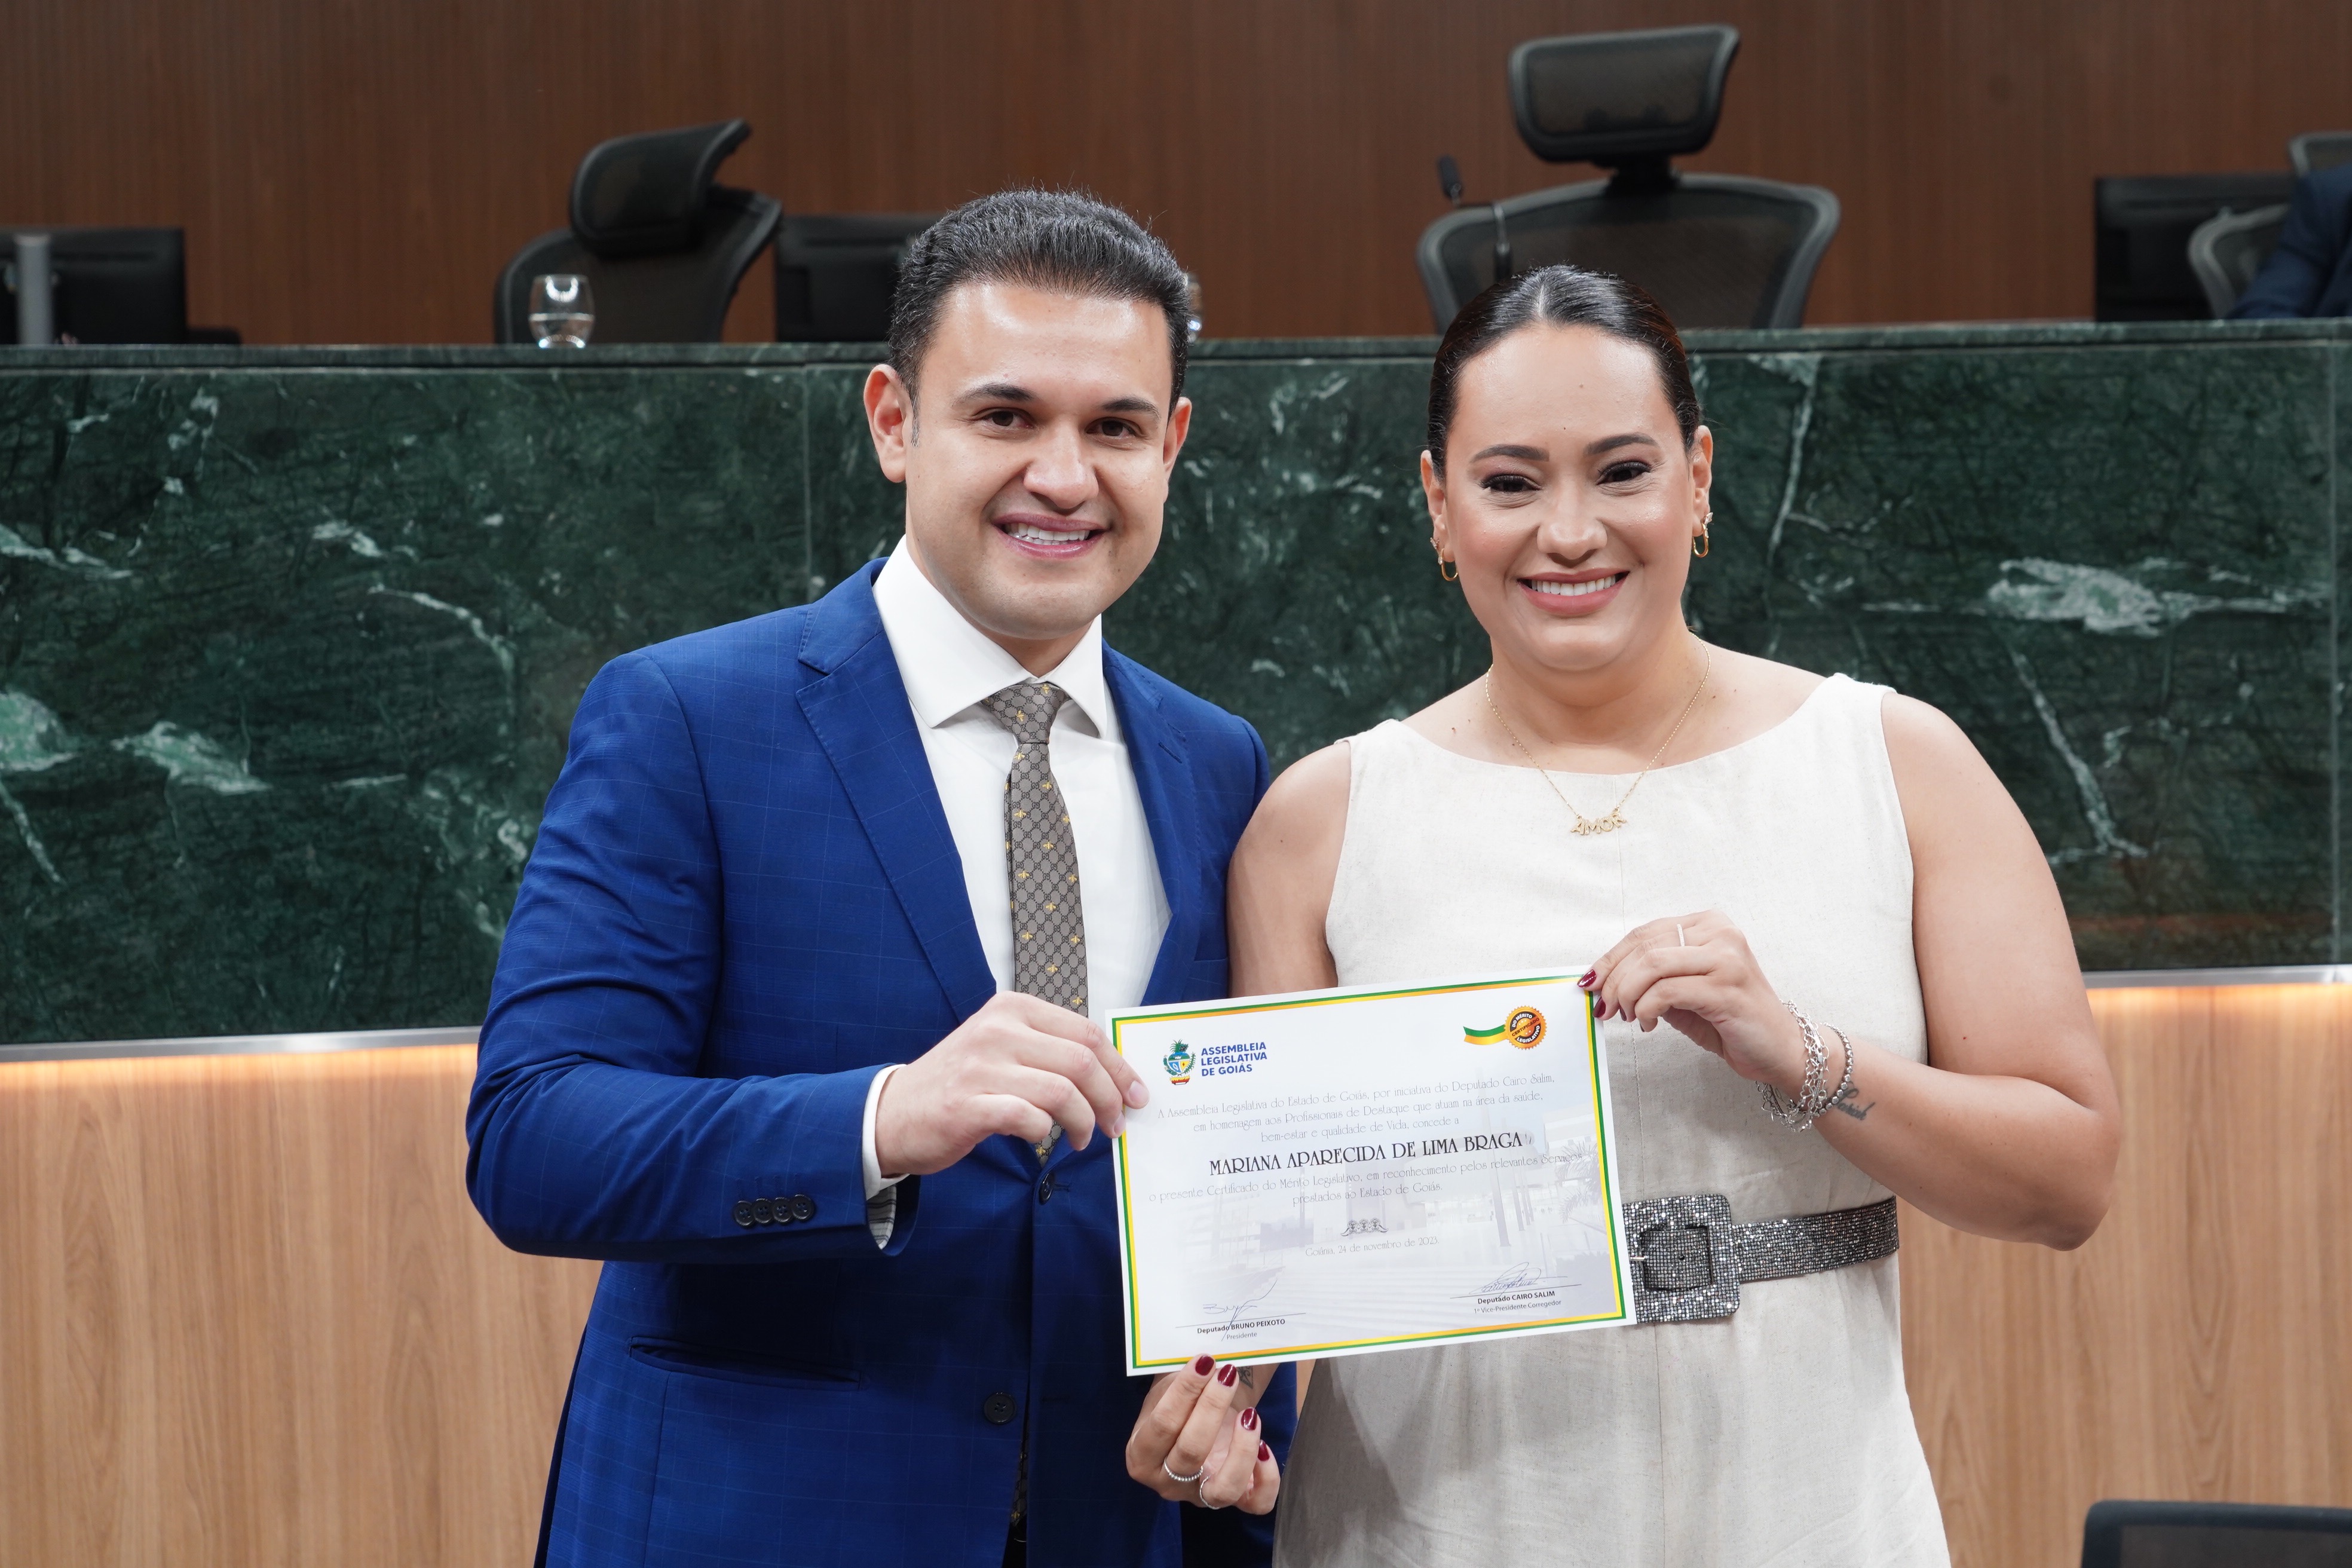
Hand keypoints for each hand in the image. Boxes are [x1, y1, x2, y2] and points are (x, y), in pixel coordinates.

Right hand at [872, 992, 1148, 1175]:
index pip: (1086, 1033)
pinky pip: (1028, 1118)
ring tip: (1081, 1138)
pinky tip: (1041, 1139)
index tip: (1137, 1095)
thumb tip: (1112, 1076)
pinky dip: (1044, 1133)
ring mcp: (980, 1066)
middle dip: (1110, 1097)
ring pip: (1061, 1091)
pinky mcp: (967, 1105)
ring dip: (1084, 1122)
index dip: (1120, 1067)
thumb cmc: (961, 1083)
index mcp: (1012, 1008)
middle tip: (1117, 1125)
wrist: (894, 1112)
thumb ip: (1050, 1051)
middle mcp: (997, 1030)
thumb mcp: (1004, 1047)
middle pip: (1081, 1061)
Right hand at [1126, 1355, 1280, 1511]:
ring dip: (1241, 1448)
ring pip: (1224, 1488)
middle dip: (1212, 1408)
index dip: (1184, 1391)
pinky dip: (1267, 1478)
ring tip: (1250, 1414)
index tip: (1204, 1362)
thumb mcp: (1167, 1389)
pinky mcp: (1235, 1502)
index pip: (1162, 1425)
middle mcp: (1168, 1483)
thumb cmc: (1179, 1405)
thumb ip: (1182, 1381)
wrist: (1193, 1421)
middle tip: (1227, 1374)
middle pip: (1190, 1452)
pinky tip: (1265, 1447)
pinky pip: (1257, 1503)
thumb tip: (1208, 1362)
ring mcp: (1202, 1496)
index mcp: (1141, 1455)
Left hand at [1584, 910, 1811, 1095]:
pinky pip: (1667, 991)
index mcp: (1709, 925)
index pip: (1645, 933)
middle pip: (1644, 947)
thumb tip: (1601, 979)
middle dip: (1613, 979)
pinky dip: (1646, 1009)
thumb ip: (1651, 977)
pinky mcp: (1727, 987)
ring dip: (1627, 995)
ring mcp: (1726, 958)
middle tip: (1605, 1006)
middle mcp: (1720, 933)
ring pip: (1652, 966)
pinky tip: (1648, 1024)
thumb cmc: (1730, 1019)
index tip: (1591, 983)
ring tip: (1627, 1016)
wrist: (1781, 1048)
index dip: (1611, 959)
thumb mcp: (1684, 990)